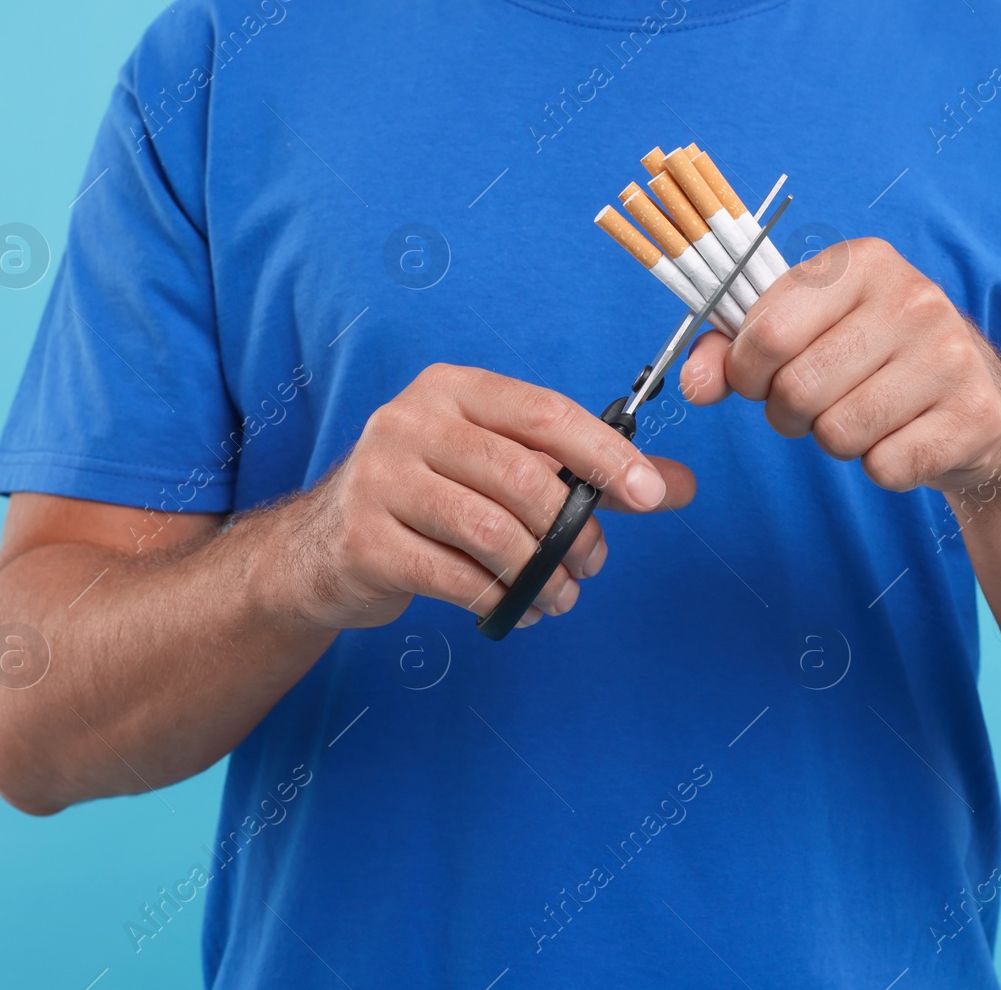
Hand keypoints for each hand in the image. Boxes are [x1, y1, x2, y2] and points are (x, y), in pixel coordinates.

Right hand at [281, 364, 694, 630]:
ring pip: (491, 530)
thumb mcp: (503, 471)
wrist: (323, 549)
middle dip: (573, 531)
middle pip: (522, 476)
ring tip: (560, 597)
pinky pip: (454, 576)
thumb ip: (587, 474)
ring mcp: (380, 478)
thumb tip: (677, 486)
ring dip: (542, 575)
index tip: (651, 496)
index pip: (545, 412)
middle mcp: (410, 421)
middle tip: (592, 566)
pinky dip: (500, 601)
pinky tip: (517, 609)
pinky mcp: (364, 539)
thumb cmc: (431, 501)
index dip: (605, 455)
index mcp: (454, 390)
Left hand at [680, 237, 1000, 492]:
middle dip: (788, 414)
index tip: (758, 379)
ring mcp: (951, 355)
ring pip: (839, 434)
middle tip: (812, 406)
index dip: (745, 372)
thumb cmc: (869, 359)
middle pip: (798, 390)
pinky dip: (879, 467)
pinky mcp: (974, 415)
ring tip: (861, 417)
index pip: (768, 331)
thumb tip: (693, 382)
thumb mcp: (804, 331)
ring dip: (834, 441)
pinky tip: (901, 437)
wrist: (974, 399)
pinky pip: (885, 467)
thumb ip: (733, 350)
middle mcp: (914, 298)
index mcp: (863, 262)